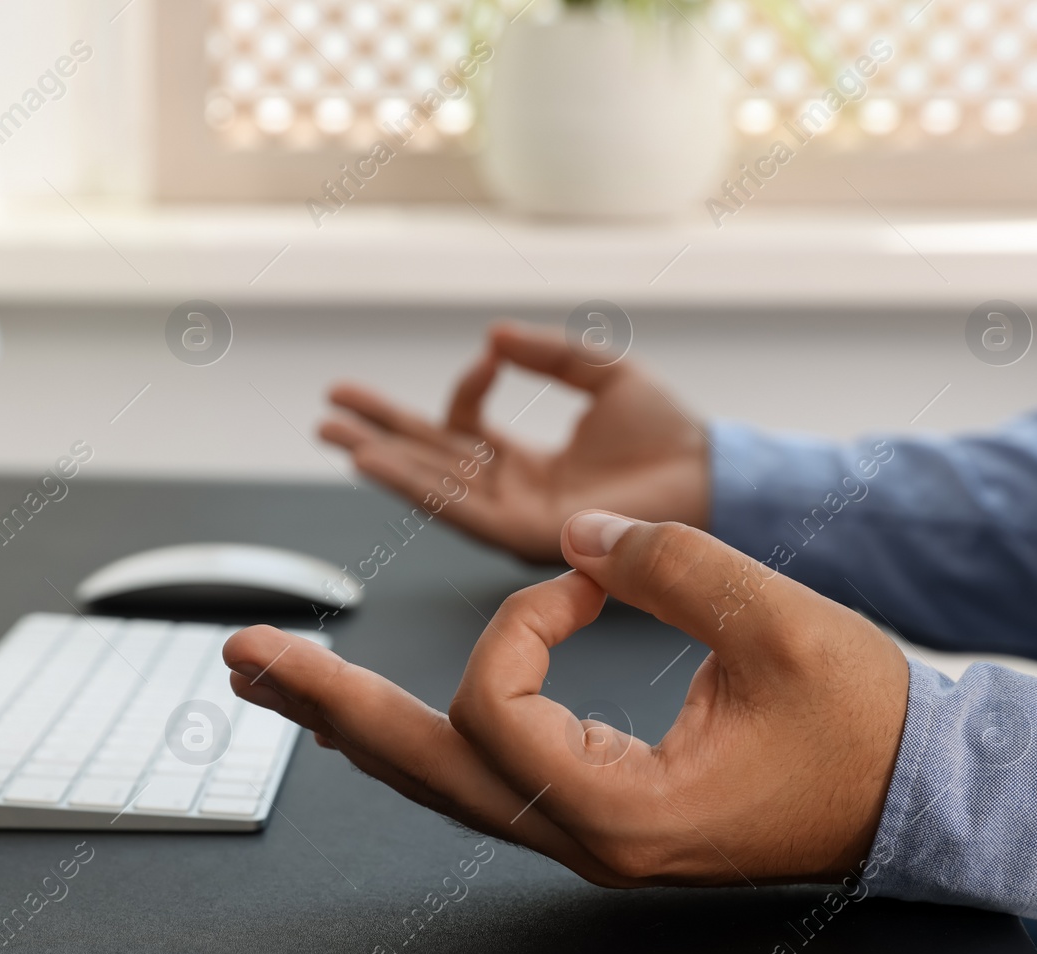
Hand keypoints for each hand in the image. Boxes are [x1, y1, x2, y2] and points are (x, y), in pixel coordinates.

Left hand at [223, 512, 909, 886]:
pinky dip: (415, 731)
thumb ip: (667, 565)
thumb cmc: (863, 727)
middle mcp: (580, 835)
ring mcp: (580, 829)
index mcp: (617, 810)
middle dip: (324, 700)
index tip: (592, 577)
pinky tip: (367, 708)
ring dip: (352, 717)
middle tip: (242, 653)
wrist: (918, 797)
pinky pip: (478, 772)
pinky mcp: (591, 807)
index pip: (495, 708)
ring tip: (276, 675)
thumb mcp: (780, 626)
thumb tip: (577, 535)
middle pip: (417, 767)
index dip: (522, 619)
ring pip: (436, 778)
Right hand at [319, 324, 710, 564]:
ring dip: (380, 458)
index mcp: (529, 464)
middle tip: (327, 411)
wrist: (709, 475)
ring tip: (333, 433)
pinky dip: (411, 482)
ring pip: (431, 485)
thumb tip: (492, 336)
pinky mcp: (521, 533)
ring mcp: (513, 517)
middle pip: (429, 461)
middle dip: (378, 433)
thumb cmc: (669, 434)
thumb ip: (549, 355)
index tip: (485, 360)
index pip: (467, 432)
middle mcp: (511, 493)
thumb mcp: (602, 374)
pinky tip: (375, 460)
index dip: (463, 393)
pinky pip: (455, 505)